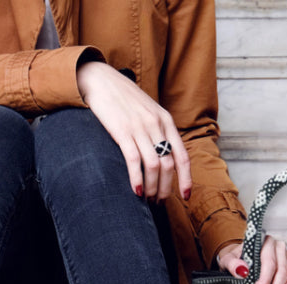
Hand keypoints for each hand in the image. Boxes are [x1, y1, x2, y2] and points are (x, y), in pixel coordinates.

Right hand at [76, 61, 190, 201]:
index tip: (185, 196)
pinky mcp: (122, 131)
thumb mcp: (148, 111)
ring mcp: (139, 128)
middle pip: (168, 165)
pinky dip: (136, 179)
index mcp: (166, 121)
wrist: (100, 79)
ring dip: (151, 188)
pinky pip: (134, 160)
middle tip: (158, 202)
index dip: (185, 179)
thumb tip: (163, 157)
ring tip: (146, 199)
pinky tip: (135, 191)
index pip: (182, 156)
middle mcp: (156, 125)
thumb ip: (158, 131)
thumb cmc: (123, 99)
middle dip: (165, 189)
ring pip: (154, 166)